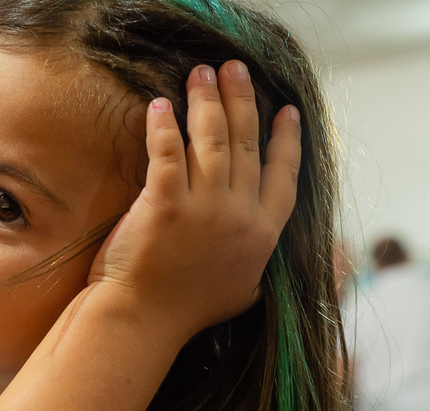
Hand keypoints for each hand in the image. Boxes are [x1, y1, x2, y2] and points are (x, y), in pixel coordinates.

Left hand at [87, 60, 300, 339]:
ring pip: (213, 139)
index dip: (286, 139)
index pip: (284, 174)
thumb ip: (255, 269)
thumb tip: (261, 266)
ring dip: (207, 100)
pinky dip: (164, 125)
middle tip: (234, 69)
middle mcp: (239, 215)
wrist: (143, 322)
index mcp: (262, 233)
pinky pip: (168, 152)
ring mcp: (204, 209)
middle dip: (242, 99)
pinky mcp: (164, 205)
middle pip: (247, 143)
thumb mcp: (241, 294)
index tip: (286, 110)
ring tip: (200, 73)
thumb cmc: (184, 314)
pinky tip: (160, 105)